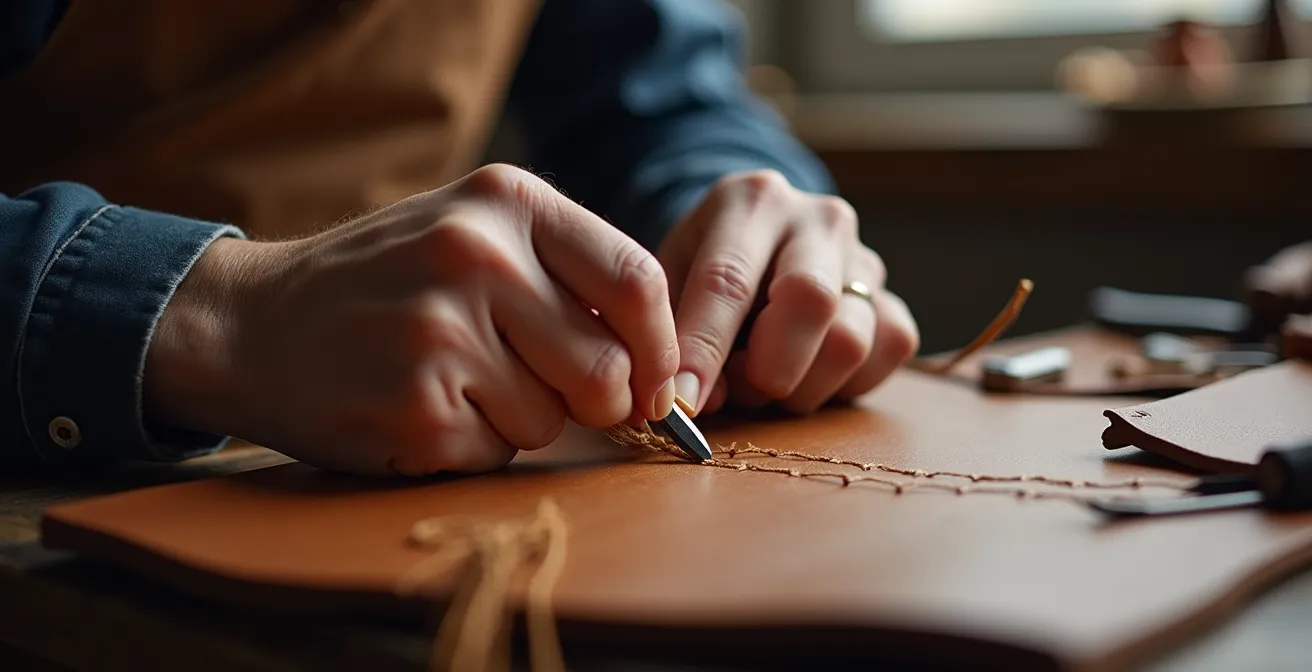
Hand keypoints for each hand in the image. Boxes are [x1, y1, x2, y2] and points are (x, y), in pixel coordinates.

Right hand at [144, 164, 678, 475]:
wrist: (251, 323)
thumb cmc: (386, 281)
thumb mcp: (474, 232)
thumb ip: (566, 276)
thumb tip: (659, 365)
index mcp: (506, 201)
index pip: (637, 283)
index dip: (658, 349)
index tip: (651, 382)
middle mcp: (477, 256)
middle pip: (606, 370)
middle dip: (591, 402)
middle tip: (541, 390)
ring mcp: (441, 332)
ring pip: (552, 421)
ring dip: (520, 421)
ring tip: (455, 381)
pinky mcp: (414, 406)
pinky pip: (496, 454)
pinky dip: (471, 446)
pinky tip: (419, 407)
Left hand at [658, 170, 918, 415]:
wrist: (760, 240)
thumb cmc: (704, 263)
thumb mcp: (670, 278)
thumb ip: (674, 332)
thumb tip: (700, 398)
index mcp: (752, 202)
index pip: (728, 280)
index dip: (705, 348)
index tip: (684, 402)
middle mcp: (818, 220)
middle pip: (812, 299)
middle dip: (769, 367)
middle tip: (740, 389)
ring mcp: (864, 259)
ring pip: (850, 341)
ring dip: (800, 386)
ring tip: (765, 379)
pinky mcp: (893, 300)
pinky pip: (887, 354)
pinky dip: (843, 383)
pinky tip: (807, 373)